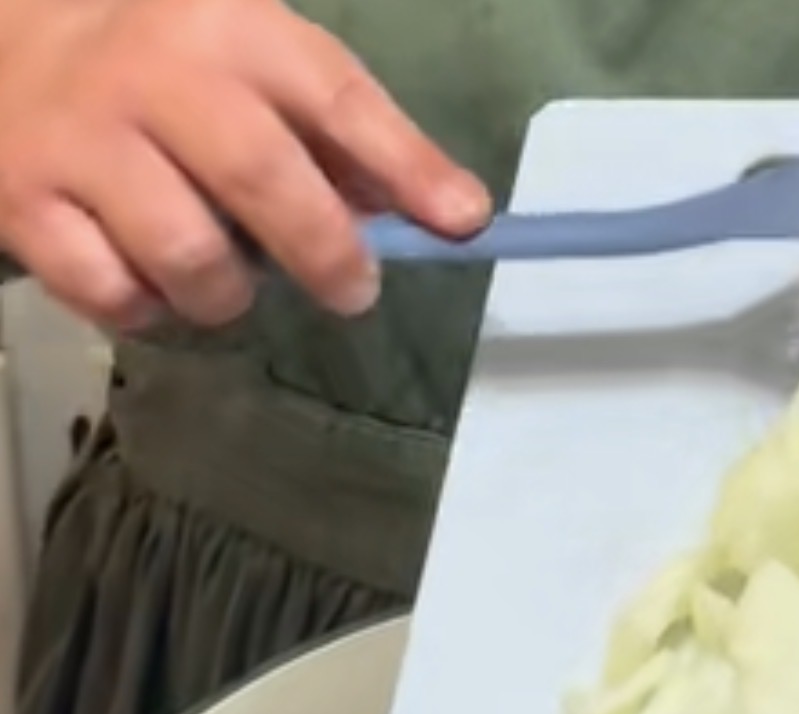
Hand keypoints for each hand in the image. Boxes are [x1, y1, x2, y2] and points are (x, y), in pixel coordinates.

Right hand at [0, 0, 490, 328]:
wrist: (1, 43)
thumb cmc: (158, 65)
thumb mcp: (249, 61)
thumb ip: (338, 135)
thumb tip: (443, 209)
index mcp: (226, 26)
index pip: (334, 97)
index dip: (406, 165)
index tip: (463, 222)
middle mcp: (153, 74)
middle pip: (263, 180)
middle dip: (327, 254)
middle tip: (351, 289)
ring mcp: (82, 140)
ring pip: (189, 257)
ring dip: (228, 297)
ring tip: (227, 283)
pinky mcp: (24, 203)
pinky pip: (113, 294)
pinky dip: (146, 311)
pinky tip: (150, 284)